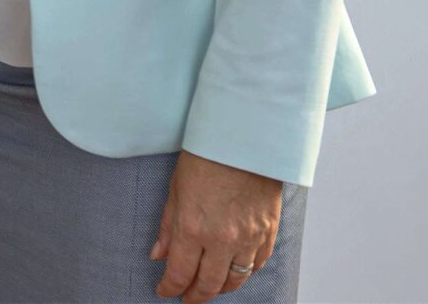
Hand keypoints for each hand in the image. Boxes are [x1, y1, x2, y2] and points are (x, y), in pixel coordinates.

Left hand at [152, 151, 284, 300]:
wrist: (245, 140)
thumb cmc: (206, 158)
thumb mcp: (176, 190)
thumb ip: (168, 227)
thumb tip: (159, 255)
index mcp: (193, 228)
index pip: (180, 273)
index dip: (170, 287)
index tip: (164, 291)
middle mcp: (222, 239)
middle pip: (209, 284)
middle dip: (195, 295)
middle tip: (186, 297)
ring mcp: (249, 238)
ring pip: (236, 280)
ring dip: (221, 288)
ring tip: (209, 288)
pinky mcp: (268, 232)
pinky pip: (257, 264)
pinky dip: (245, 273)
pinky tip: (234, 272)